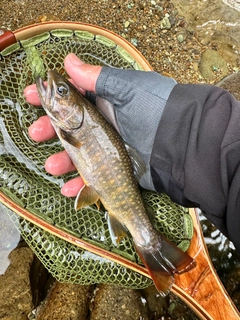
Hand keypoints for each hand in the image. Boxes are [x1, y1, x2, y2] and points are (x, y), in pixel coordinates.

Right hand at [24, 53, 176, 196]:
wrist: (182, 146)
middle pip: (71, 129)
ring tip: (51, 165)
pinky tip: (68, 186)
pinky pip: (93, 179)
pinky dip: (79, 185)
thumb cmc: (156, 112)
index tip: (32, 97)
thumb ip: (97, 78)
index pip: (74, 98)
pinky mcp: (117, 172)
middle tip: (36, 132)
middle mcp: (107, 126)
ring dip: (61, 161)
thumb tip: (69, 60)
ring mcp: (110, 150)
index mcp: (108, 104)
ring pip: (79, 156)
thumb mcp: (128, 89)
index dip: (52, 98)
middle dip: (51, 130)